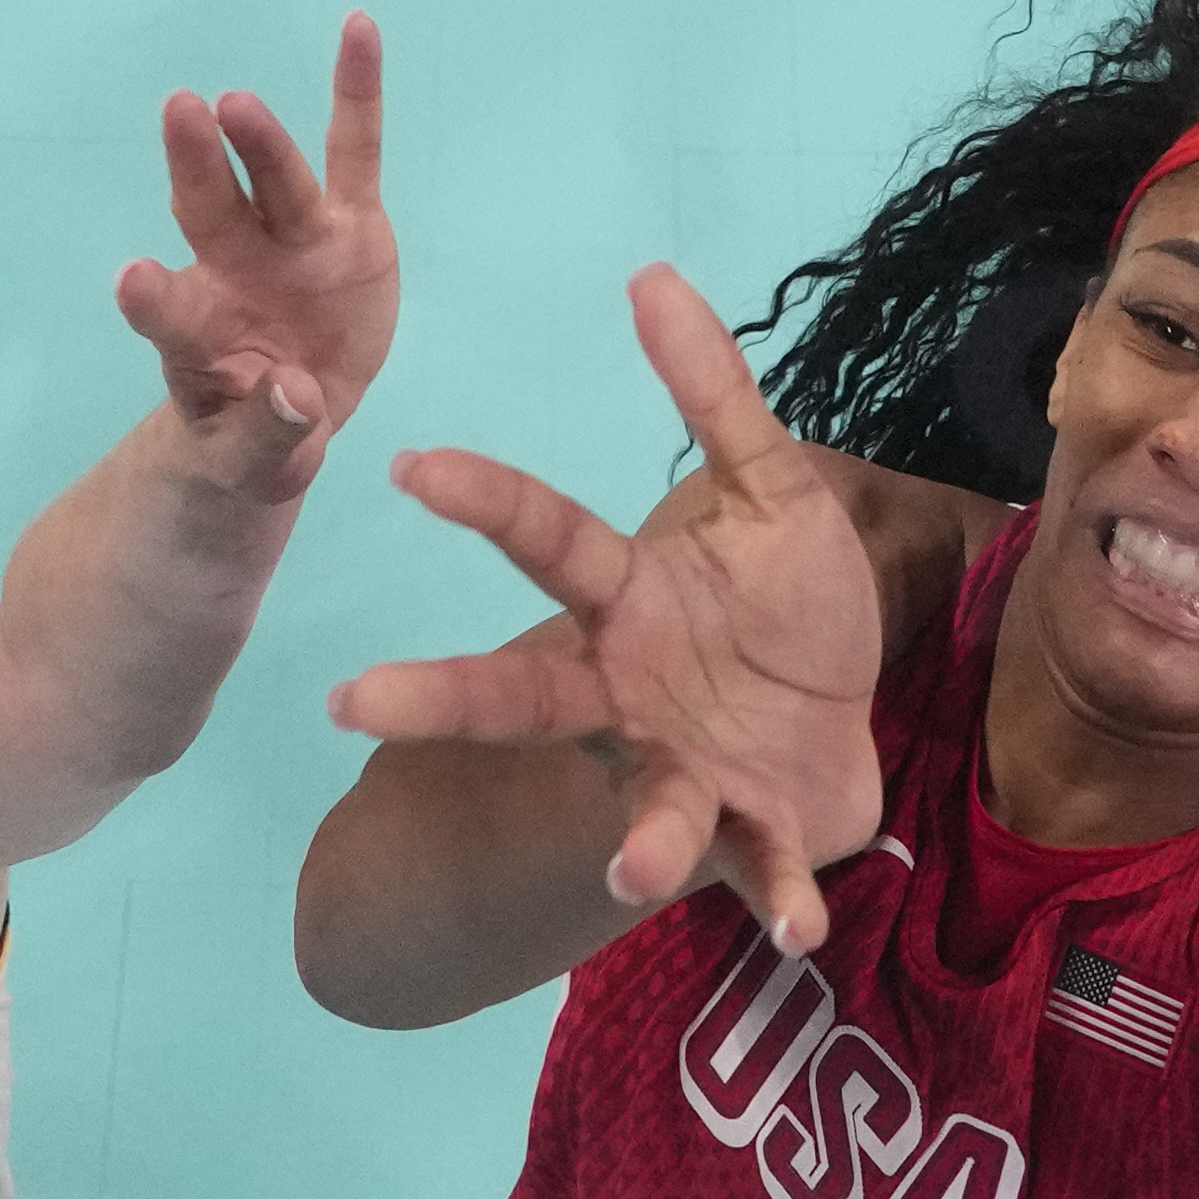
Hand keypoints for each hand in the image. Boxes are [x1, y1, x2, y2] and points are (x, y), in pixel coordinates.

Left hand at [116, 13, 398, 501]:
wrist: (293, 409)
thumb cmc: (250, 433)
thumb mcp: (256, 463)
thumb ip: (269, 436)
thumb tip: (296, 395)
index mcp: (199, 337)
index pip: (170, 318)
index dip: (153, 300)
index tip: (133, 279)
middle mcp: (236, 272)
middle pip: (212, 217)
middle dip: (198, 166)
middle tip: (180, 111)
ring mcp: (292, 241)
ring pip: (276, 184)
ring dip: (260, 141)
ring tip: (239, 101)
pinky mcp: (350, 224)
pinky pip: (356, 151)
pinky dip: (357, 90)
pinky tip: (357, 28)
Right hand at [332, 268, 882, 955]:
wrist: (849, 726)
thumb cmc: (786, 609)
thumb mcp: (771, 489)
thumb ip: (714, 392)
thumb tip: (649, 271)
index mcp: (626, 601)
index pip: (545, 541)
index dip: (482, 499)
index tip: (409, 463)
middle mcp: (630, 695)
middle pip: (521, 698)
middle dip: (439, 702)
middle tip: (348, 703)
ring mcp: (686, 771)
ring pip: (644, 810)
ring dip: (642, 842)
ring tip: (629, 869)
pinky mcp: (756, 830)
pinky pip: (761, 870)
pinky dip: (781, 898)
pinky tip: (801, 928)